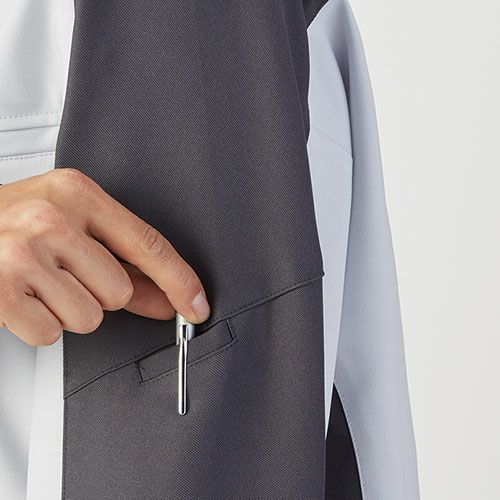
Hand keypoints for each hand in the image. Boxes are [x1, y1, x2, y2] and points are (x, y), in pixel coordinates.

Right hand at [0, 169, 209, 345]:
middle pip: (121, 291)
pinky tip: (20, 298)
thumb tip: (168, 298)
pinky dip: (39, 326)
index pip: (149, 244)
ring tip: (38, 284)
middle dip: (98, 294)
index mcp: (77, 193)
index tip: (196, 304)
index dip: (180, 280)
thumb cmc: (10, 224)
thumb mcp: (70, 226)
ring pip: (89, 317)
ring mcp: (23, 252)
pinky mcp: (0, 288)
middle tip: (63, 274)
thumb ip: (122, 263)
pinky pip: (51, 334)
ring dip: (68, 310)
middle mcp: (51, 216)